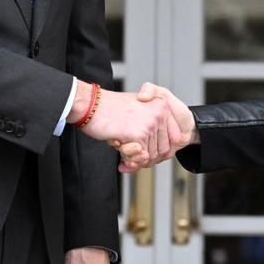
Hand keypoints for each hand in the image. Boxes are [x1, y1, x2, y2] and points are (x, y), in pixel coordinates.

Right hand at [68, 82, 185, 169]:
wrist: (91, 105)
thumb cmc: (110, 110)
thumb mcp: (138, 112)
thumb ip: (150, 131)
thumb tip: (151, 156)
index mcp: (162, 105)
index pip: (172, 139)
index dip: (157, 150)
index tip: (142, 151)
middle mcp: (160, 113)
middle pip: (162, 150)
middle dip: (146, 157)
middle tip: (128, 149)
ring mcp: (150, 123)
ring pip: (151, 156)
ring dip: (136, 158)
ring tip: (122, 144)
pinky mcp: (138, 134)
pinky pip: (140, 158)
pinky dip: (129, 159)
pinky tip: (118, 146)